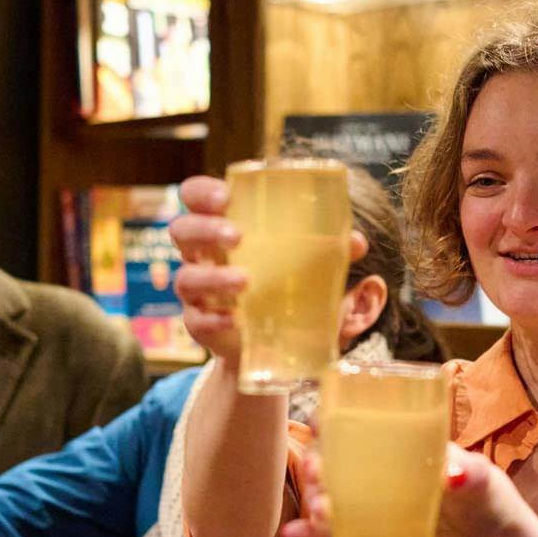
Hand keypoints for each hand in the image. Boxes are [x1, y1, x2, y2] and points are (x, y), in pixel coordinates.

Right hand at [170, 174, 367, 369]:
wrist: (270, 344)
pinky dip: (214, 319)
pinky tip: (235, 320)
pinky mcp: (199, 324)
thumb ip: (326, 252)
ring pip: (186, 278)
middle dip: (204, 229)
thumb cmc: (282, 287)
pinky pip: (196, 320)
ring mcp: (196, 292)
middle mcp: (200, 256)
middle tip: (236, 236)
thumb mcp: (303, 266)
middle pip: (181, 230)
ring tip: (245, 282)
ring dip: (213, 277)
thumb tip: (356, 241)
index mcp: (220, 228)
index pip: (195, 197)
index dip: (201, 192)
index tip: (224, 196)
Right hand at [281, 443, 537, 536]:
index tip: (318, 420)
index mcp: (401, 446)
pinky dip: (312, 533)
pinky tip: (293, 535)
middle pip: (333, 459)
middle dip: (315, 462)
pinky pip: (335, 534)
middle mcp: (379, 472)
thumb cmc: (487, 500)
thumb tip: (453, 473)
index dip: (333, 418)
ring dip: (313, 497)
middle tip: (316, 473)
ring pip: (329, 496)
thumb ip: (471, 473)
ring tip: (318, 508)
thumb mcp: (484, 481)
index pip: (359, 423)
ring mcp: (372, 506)